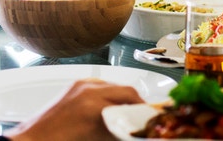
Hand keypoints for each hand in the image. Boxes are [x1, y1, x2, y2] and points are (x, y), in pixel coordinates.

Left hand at [6, 79, 143, 140]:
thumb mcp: (96, 139)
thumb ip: (117, 131)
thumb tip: (132, 130)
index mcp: (95, 102)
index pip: (131, 98)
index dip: (144, 108)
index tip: (149, 116)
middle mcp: (88, 89)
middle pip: (124, 90)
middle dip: (135, 103)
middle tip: (140, 116)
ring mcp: (80, 85)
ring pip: (112, 86)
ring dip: (121, 98)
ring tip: (123, 114)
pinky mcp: (72, 87)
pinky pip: (98, 86)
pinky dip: (106, 95)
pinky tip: (106, 108)